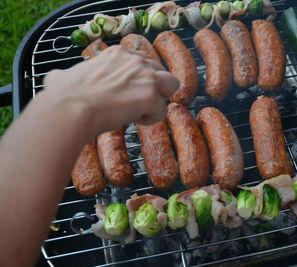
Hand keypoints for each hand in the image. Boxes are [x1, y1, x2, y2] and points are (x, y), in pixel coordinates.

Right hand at [43, 45, 178, 134]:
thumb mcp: (62, 76)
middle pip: (160, 71)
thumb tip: (54, 78)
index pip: (142, 61)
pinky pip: (163, 111)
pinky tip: (135, 121)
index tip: (126, 91)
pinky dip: (151, 119)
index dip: (137, 78)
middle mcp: (136, 61)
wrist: (70, 109)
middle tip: (136, 102)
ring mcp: (146, 77)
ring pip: (172, 84)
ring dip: (160, 98)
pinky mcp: (151, 96)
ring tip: (142, 110)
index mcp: (118, 54)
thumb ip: (64, 74)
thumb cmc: (64, 96)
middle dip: (152, 87)